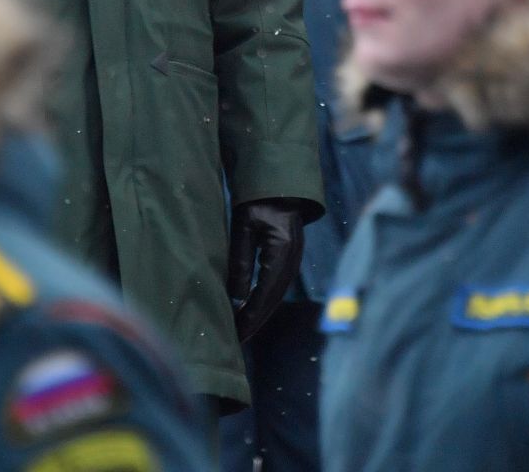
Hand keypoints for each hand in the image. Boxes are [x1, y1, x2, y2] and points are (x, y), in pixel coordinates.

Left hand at [226, 198, 304, 341]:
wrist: (280, 188)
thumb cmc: (258, 202)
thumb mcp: (244, 228)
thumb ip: (240, 260)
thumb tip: (235, 297)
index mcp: (281, 253)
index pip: (264, 293)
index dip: (250, 316)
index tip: (236, 334)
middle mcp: (291, 262)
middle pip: (272, 300)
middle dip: (254, 321)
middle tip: (235, 340)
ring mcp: (293, 262)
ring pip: (276, 297)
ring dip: (259, 314)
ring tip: (240, 330)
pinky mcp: (289, 261)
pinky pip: (277, 288)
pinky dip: (263, 303)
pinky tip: (250, 310)